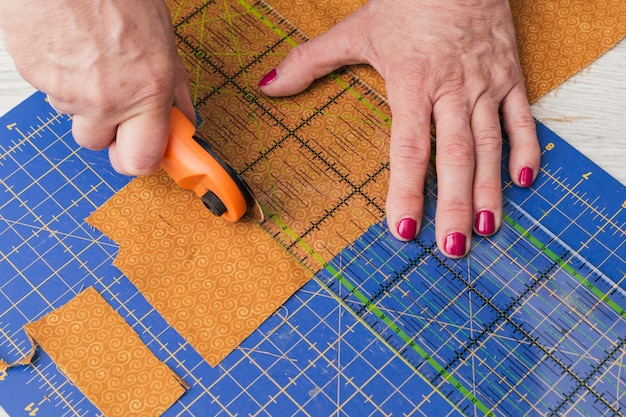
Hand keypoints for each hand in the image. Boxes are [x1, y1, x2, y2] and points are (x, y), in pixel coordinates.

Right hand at [0, 0, 194, 174]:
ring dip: (84, 98)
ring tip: (91, 57)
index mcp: (148, 90)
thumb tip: (184, 115)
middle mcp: (109, 98)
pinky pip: (51, 92)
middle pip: (101, 147)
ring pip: (75, 115)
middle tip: (116, 106)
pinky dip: (60, 76)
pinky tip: (70, 48)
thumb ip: (173, 85)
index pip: (143, 160)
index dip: (142, 160)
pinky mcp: (36, 77)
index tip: (146, 154)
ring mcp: (68, 91)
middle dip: (109, 133)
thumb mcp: (162, 39)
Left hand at [258, 0, 540, 256]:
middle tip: (453, 249)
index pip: (409, 148)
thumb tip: (269, 86)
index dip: (408, 192)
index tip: (404, 230)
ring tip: (488, 229)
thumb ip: (310, 61)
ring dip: (490, 190)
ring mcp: (486, 85)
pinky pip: (522, 119)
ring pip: (490, 146)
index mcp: (412, 81)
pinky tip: (525, 183)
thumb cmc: (408, 0)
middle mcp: (452, 90)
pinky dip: (527, 150)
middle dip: (455, 207)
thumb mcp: (356, 29)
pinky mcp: (511, 77)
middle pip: (455, 157)